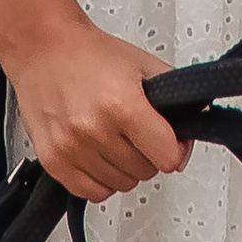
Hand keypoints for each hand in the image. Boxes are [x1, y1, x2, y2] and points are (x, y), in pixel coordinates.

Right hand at [4, 13, 187, 202]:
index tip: (173, 142)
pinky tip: (100, 155)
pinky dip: (101, 180)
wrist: (45, 48)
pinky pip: (91, 192)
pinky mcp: (53, 162)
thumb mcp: (144, 64)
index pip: (167, 156)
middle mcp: (96, 130)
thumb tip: (196, 121)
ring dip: (125, 167)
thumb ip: (174, 96)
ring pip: (121, 185)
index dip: (176, 149)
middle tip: (139, 132)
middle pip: (145, 171)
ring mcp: (72, 149)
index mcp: (123, 104)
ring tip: (117, 139)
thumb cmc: (92, 54)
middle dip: (149, 154)